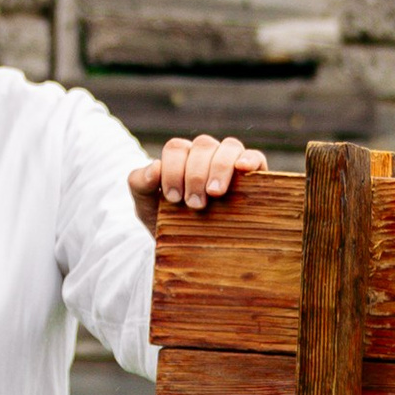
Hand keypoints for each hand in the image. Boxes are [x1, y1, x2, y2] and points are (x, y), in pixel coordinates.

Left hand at [130, 134, 267, 218]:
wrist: (191, 249)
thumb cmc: (168, 222)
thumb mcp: (146, 206)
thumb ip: (140, 184)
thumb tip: (155, 167)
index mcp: (181, 157)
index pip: (176, 148)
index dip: (173, 170)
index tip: (172, 198)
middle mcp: (206, 154)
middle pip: (202, 146)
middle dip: (195, 175)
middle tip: (194, 204)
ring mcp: (230, 162)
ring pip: (228, 147)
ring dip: (219, 168)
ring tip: (214, 193)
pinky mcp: (253, 174)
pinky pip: (255, 157)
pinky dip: (249, 159)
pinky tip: (242, 169)